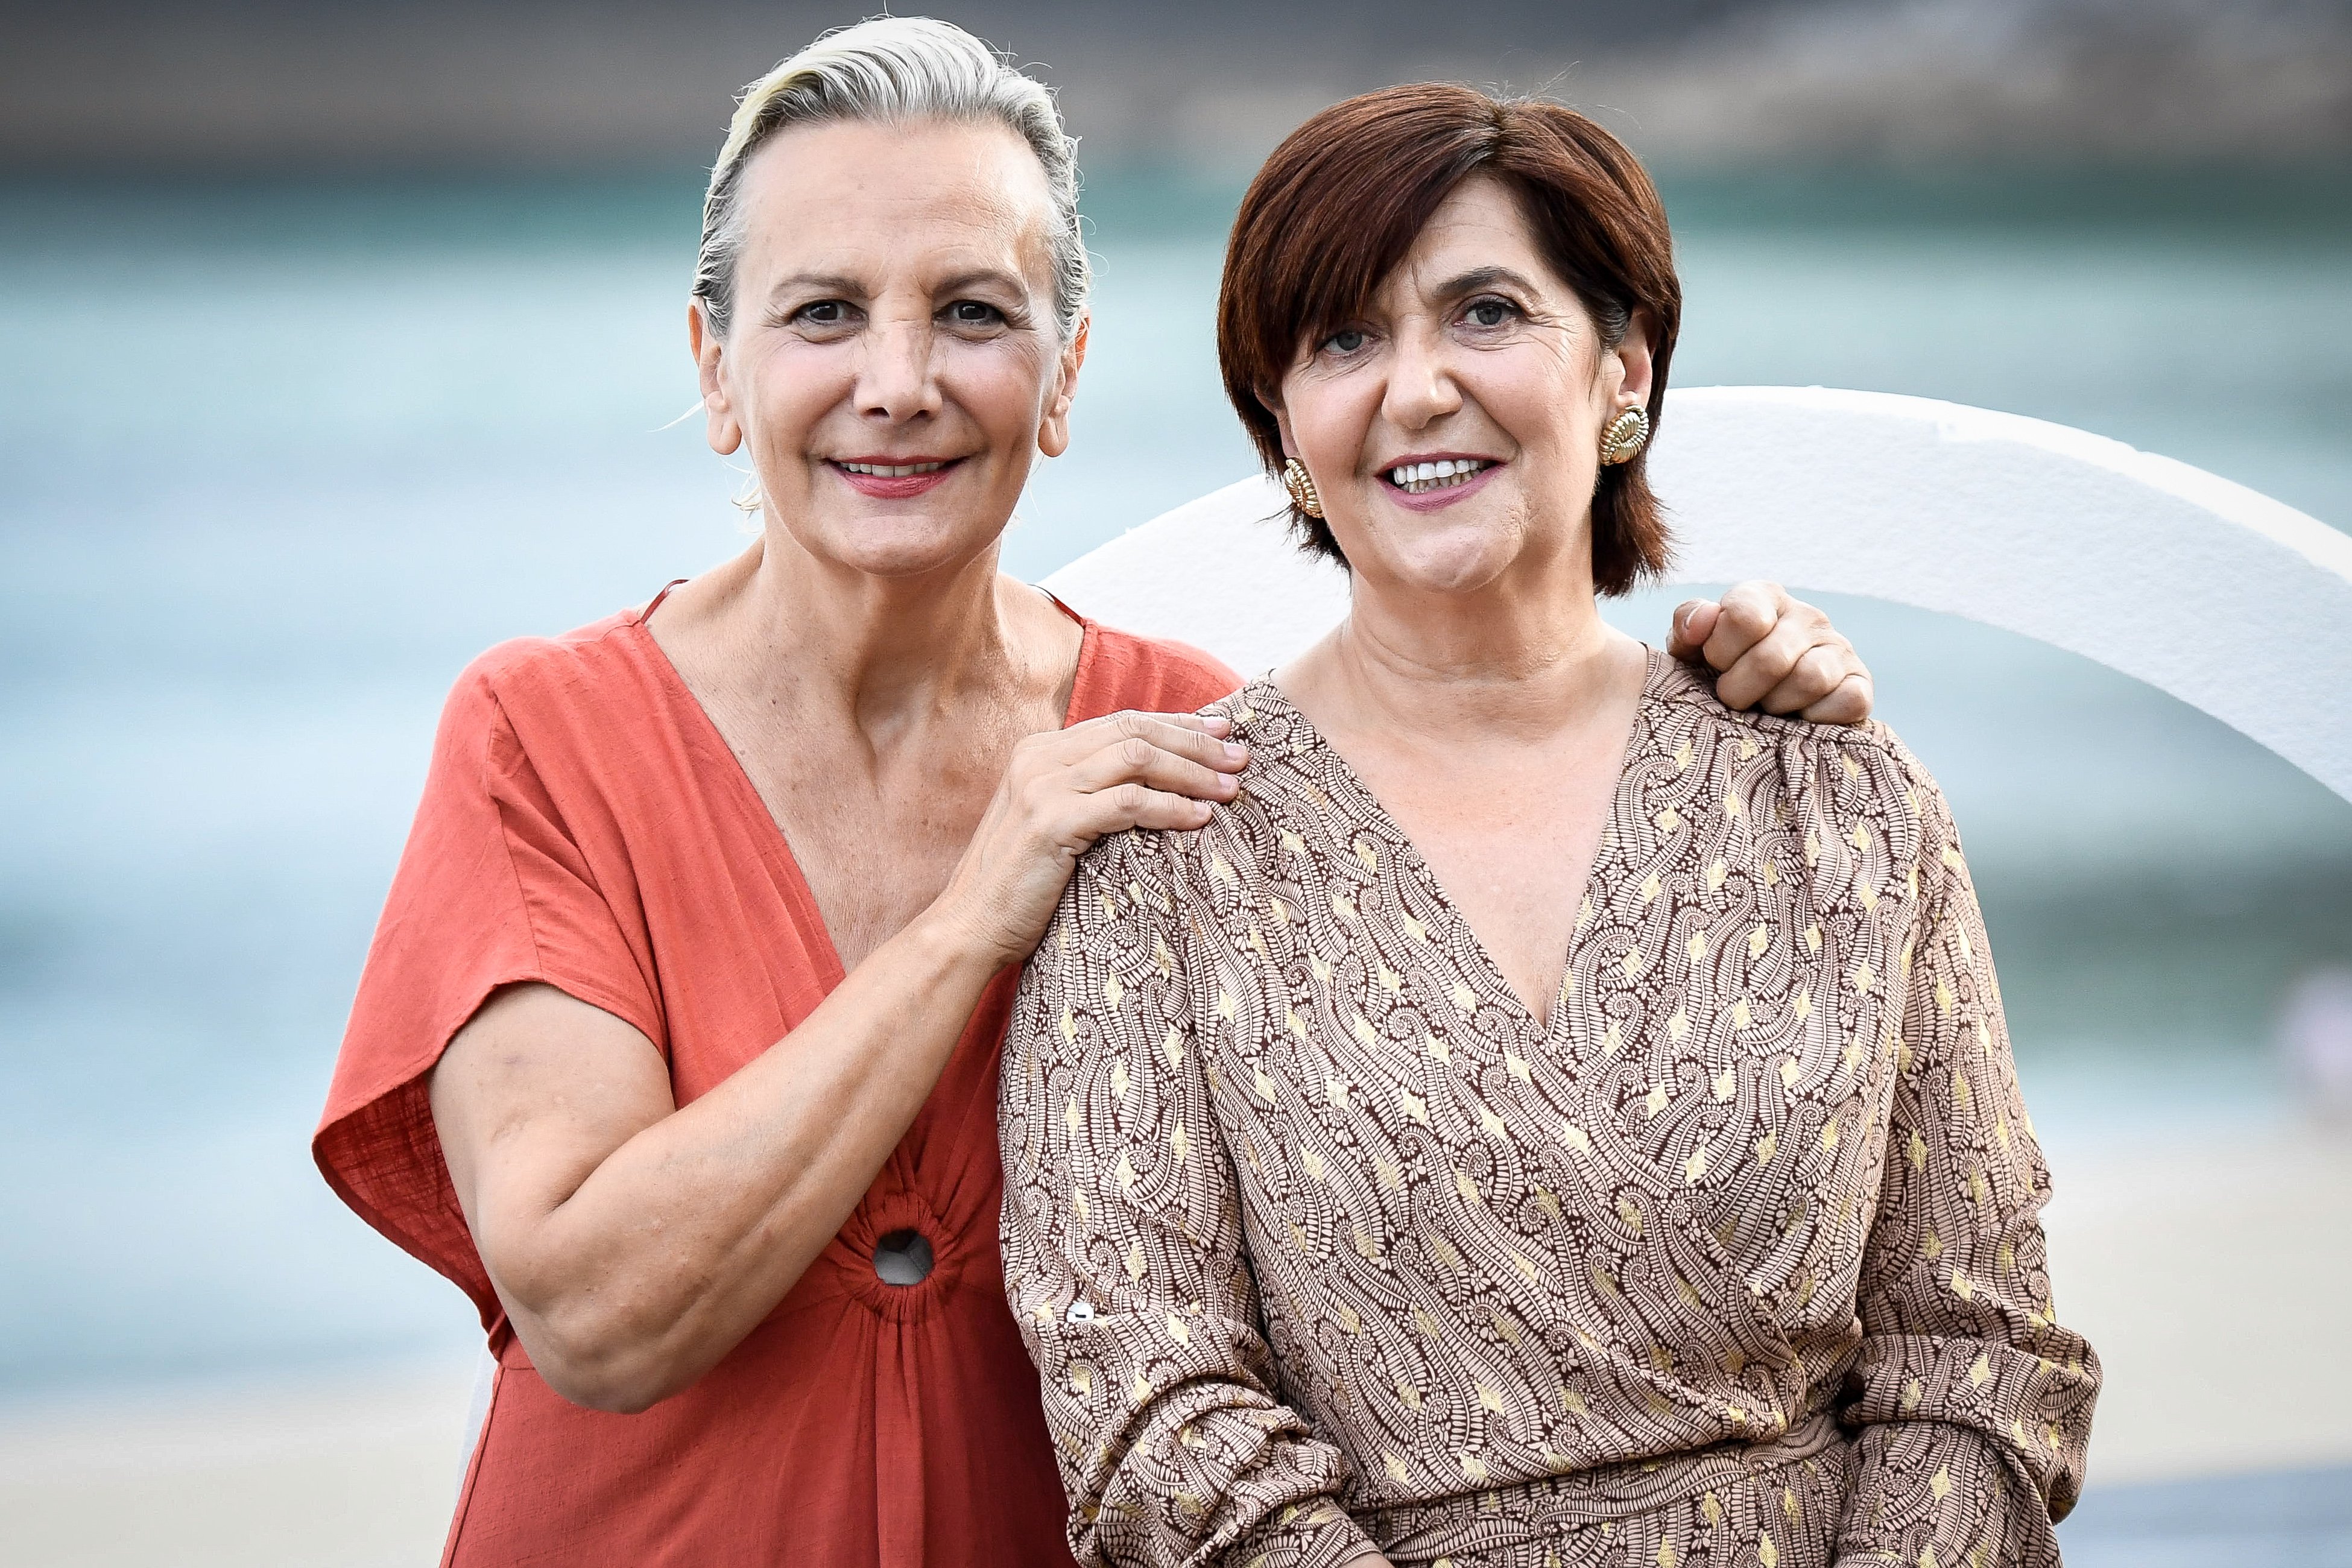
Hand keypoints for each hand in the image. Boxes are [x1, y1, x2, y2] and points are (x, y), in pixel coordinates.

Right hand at [931, 710, 1247, 967]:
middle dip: (1194, 743)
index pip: (1122, 723)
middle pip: (1135, 731)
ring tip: (1230, 789)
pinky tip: (1199, 818)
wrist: (969, 926)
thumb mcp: (1051, 824)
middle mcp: (1038, 758)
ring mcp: (1042, 786)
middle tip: (1239, 758)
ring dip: (1191, 772)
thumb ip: (1087, 794)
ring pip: (1137, 759)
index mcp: (1038, 751)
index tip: (1220, 735)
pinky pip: (1128, 803)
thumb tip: (1154, 785)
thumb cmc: (1018, 885)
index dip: (1177, 725)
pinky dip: (1170, 807)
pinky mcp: (1051, 821)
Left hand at [1668, 581, 1873, 723]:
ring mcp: (1838, 648)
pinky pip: (1848, 700)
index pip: (1745, 617)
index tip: (1713, 665)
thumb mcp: (1692, 648)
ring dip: (1776, 705)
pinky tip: (1797, 718)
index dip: (1721, 652)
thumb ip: (1688, 626)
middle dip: (1740, 690)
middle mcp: (1807, 616)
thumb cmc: (1721, 671)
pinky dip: (1817, 718)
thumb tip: (1703, 621)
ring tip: (1765, 707)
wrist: (1760, 706)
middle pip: (1772, 659)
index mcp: (1764, 597)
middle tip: (1733, 699)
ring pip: (1810, 679)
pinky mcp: (1860, 682)